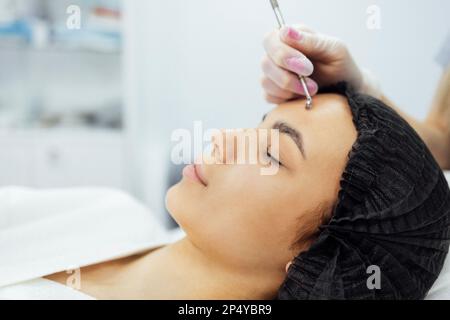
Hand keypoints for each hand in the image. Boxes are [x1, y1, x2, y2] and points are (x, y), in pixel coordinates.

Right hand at [261, 25, 376, 103]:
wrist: (346, 90)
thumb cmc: (340, 65)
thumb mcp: (334, 50)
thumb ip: (311, 41)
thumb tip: (286, 31)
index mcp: (290, 38)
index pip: (271, 40)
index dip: (284, 55)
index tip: (308, 68)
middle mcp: (278, 54)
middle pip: (265, 62)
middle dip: (288, 76)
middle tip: (311, 83)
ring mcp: (274, 74)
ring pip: (265, 81)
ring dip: (288, 89)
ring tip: (311, 91)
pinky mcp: (274, 92)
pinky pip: (269, 96)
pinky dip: (285, 99)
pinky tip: (301, 97)